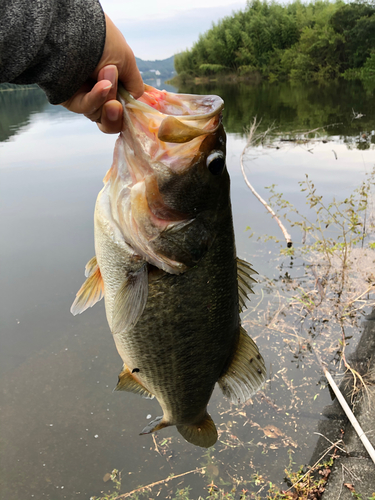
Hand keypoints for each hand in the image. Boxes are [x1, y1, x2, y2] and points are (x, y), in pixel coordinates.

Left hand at [62, 14, 143, 133]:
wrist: (75, 29)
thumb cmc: (102, 40)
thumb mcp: (127, 61)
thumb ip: (135, 84)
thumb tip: (135, 99)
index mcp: (113, 81)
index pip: (123, 108)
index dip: (128, 111)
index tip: (131, 106)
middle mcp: (98, 90)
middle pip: (111, 119)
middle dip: (117, 111)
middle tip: (117, 103)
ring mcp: (84, 96)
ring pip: (100, 114)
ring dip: (108, 96)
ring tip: (107, 72)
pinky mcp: (70, 98)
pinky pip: (86, 107)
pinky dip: (96, 98)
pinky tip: (102, 86)